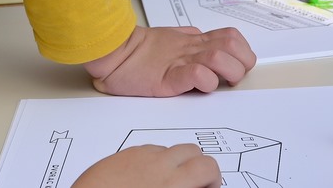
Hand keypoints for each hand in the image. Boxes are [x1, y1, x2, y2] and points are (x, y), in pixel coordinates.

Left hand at [72, 144, 221, 187]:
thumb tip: (198, 187)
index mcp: (173, 183)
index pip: (208, 167)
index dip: (213, 179)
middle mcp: (158, 165)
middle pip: (192, 150)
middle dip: (196, 166)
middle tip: (190, 185)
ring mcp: (138, 157)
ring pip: (168, 149)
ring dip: (173, 163)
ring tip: (162, 183)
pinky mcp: (119, 156)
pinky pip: (145, 150)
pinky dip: (150, 161)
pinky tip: (140, 180)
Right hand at [85, 25, 255, 95]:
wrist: (113, 53)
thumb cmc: (138, 51)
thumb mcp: (171, 39)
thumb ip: (190, 40)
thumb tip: (204, 41)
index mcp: (194, 41)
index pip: (232, 37)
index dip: (242, 52)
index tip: (238, 66)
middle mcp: (192, 48)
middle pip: (233, 43)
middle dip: (243, 62)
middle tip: (234, 78)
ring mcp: (181, 60)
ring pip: (220, 56)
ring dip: (228, 72)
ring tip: (221, 82)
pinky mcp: (168, 76)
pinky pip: (196, 73)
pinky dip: (205, 81)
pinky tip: (200, 85)